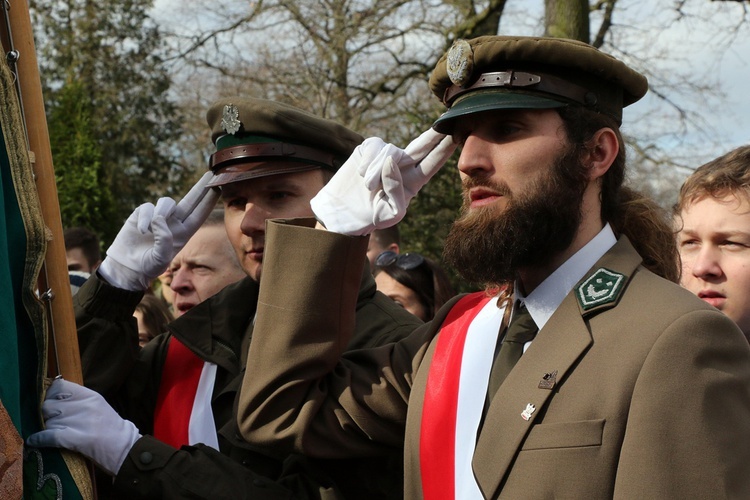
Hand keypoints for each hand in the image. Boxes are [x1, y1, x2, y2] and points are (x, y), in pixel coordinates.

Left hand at [26, 379, 140, 475]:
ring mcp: (78, 421)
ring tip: (55, 432)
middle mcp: (83, 405)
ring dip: (47, 428)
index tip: (51, 402)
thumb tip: (53, 397)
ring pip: (47, 421)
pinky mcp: (73, 438)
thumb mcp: (98, 405)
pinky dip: (38, 439)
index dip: (50, 395)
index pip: (58, 386)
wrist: (123, 447)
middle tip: (53, 420)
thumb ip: (78, 399)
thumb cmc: (110, 427)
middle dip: (47, 414)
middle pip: (48, 405)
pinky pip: (47, 435)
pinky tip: (34, 441)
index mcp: (90, 395)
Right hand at [98, 172, 218, 289]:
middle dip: (200, 187)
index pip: (200, 214)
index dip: (209, 201)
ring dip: (162, 212)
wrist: (127, 267)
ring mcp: (159, 217)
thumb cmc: (148, 265)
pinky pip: (147, 207)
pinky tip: (141, 231)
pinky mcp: (143, 214)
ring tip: (152, 230)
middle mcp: (174, 223)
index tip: (219, 187)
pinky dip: (144, 219)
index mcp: (184, 233)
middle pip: (190, 201)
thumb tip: (160, 218)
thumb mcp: (160, 258)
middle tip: (210, 173)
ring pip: (167, 202)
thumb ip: (164, 239)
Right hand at [310, 128, 455, 234]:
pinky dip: (367, 161)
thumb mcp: (389, 214)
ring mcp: (385, 156)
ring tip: (369, 187)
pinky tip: (361, 173)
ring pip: (390, 152)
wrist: (341, 212)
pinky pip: (374, 147)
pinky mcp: (368, 149)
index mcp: (413, 182)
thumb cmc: (369, 217)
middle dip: (433, 135)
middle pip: (421, 146)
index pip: (432, 163)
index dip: (444, 150)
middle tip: (445, 123)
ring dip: (378, 171)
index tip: (456, 137)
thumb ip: (397, 192)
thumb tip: (392, 162)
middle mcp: (403, 166)